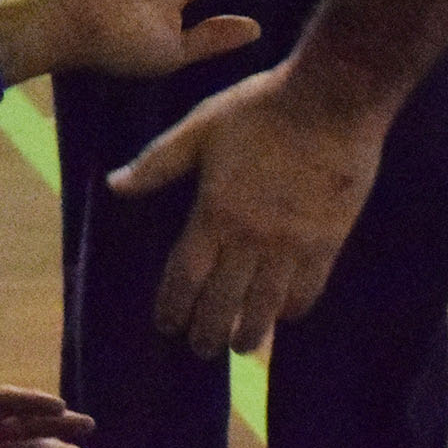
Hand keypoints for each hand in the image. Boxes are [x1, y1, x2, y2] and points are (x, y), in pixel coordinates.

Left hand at [110, 64, 387, 358]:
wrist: (333, 98)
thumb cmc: (263, 107)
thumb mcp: (202, 126)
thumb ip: (158, 161)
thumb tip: (114, 185)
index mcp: (214, 212)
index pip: (185, 278)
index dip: (173, 309)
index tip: (167, 326)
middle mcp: (249, 237)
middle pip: (221, 304)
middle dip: (207, 334)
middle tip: (201, 349)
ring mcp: (290, 244)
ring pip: (264, 309)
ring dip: (248, 335)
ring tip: (241, 346)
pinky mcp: (326, 242)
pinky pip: (306, 292)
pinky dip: (291, 310)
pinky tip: (284, 314)